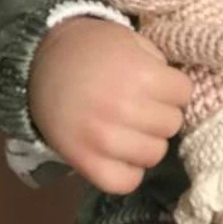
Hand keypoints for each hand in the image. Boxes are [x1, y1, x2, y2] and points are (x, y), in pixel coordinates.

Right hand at [29, 16, 191, 194]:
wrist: (39, 63)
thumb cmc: (93, 48)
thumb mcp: (133, 41)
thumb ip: (159, 65)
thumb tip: (178, 93)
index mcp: (141, 75)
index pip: (184, 93)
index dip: (174, 87)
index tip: (159, 84)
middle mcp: (124, 109)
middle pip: (172, 124)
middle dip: (162, 112)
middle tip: (143, 105)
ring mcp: (103, 139)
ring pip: (155, 154)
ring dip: (148, 141)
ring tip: (131, 127)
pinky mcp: (84, 162)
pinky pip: (125, 182)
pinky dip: (127, 171)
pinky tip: (121, 153)